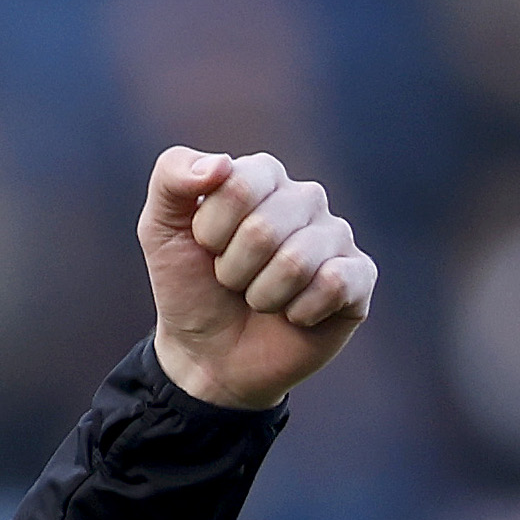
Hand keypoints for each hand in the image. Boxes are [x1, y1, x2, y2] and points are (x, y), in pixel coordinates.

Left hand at [140, 147, 373, 410]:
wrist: (207, 355)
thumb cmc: (189, 286)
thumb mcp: (160, 228)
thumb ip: (172, 175)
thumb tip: (219, 163)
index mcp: (263, 176)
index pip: (239, 185)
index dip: (211, 230)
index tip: (205, 247)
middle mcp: (306, 198)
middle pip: (265, 229)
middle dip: (233, 270)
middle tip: (230, 281)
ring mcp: (336, 236)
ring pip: (297, 261)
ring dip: (262, 295)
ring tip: (259, 299)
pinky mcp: (360, 277)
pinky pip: (335, 283)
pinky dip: (300, 312)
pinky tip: (294, 315)